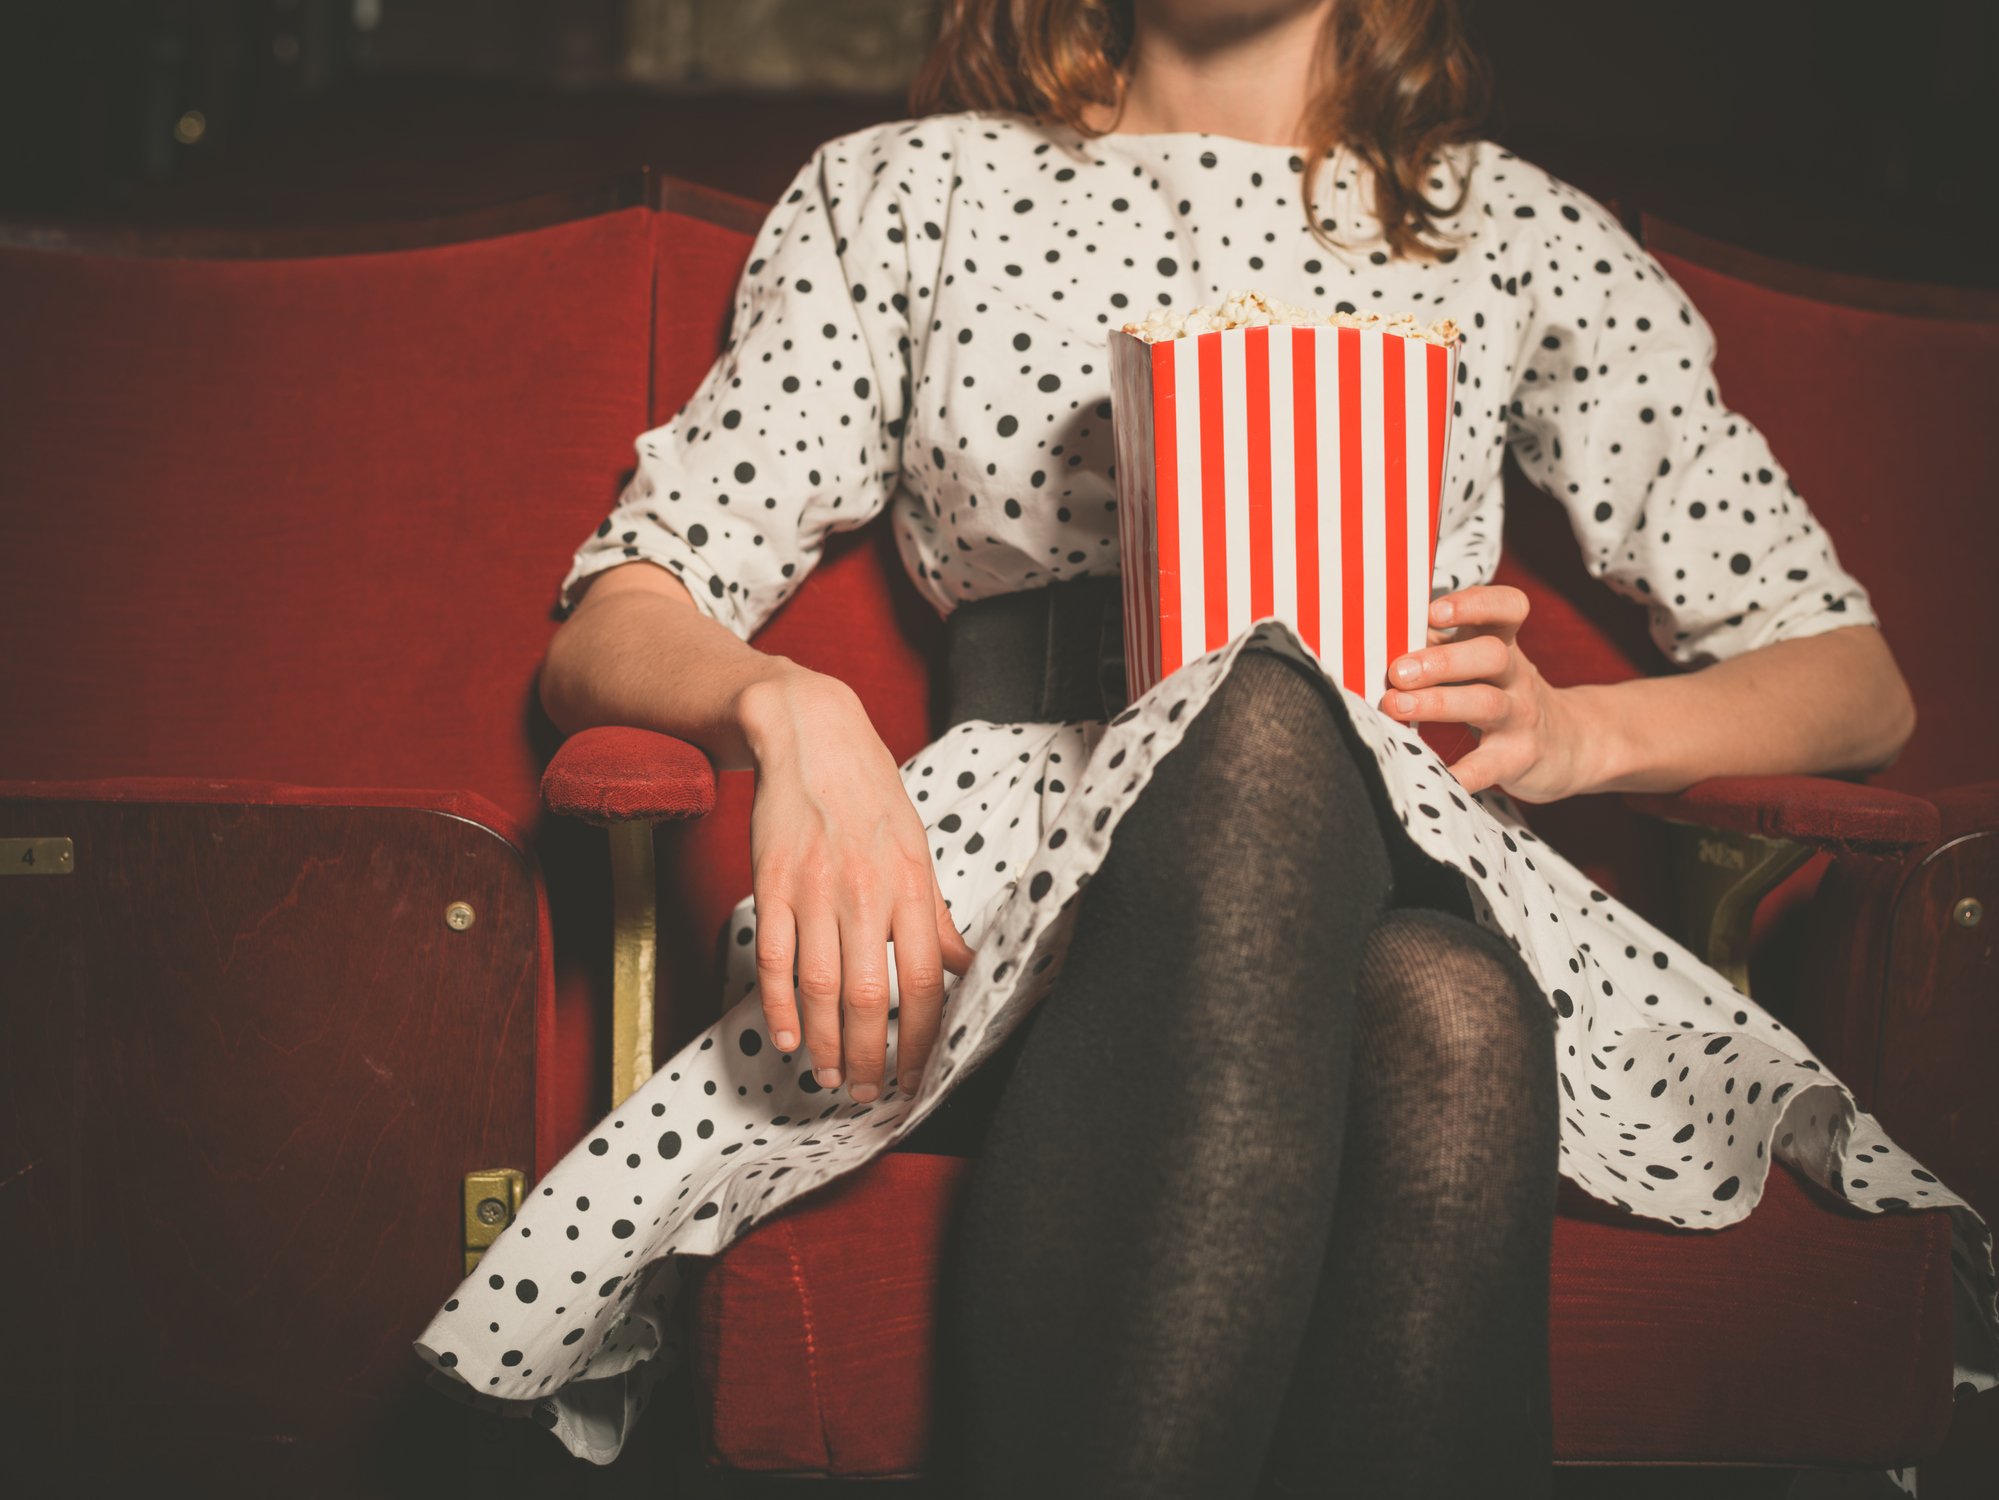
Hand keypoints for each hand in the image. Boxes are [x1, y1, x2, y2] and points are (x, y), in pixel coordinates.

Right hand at [736, 665, 975, 1102]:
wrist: (811, 735)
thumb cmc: (870, 795)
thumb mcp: (916, 848)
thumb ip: (935, 915)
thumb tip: (965, 967)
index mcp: (911, 886)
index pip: (924, 981)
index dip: (922, 1039)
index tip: (917, 1076)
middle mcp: (865, 892)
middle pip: (867, 996)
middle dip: (870, 1056)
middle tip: (868, 1093)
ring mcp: (814, 890)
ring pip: (819, 987)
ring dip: (824, 1043)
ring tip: (830, 1076)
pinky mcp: (771, 884)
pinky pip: (775, 959)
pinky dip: (779, 1006)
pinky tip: (787, 1036)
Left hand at [1377, 584, 1596, 802]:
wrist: (1568, 743)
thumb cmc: (1502, 692)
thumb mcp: (1483, 661)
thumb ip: (1440, 645)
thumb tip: (1379, 638)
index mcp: (1504, 642)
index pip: (1507, 608)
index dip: (1475, 604)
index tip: (1434, 611)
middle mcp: (1516, 675)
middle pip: (1492, 655)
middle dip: (1442, 661)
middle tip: (1398, 671)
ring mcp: (1520, 716)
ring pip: (1485, 703)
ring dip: (1438, 702)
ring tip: (1395, 705)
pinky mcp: (1517, 758)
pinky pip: (1486, 766)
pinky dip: (1459, 773)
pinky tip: (1430, 773)